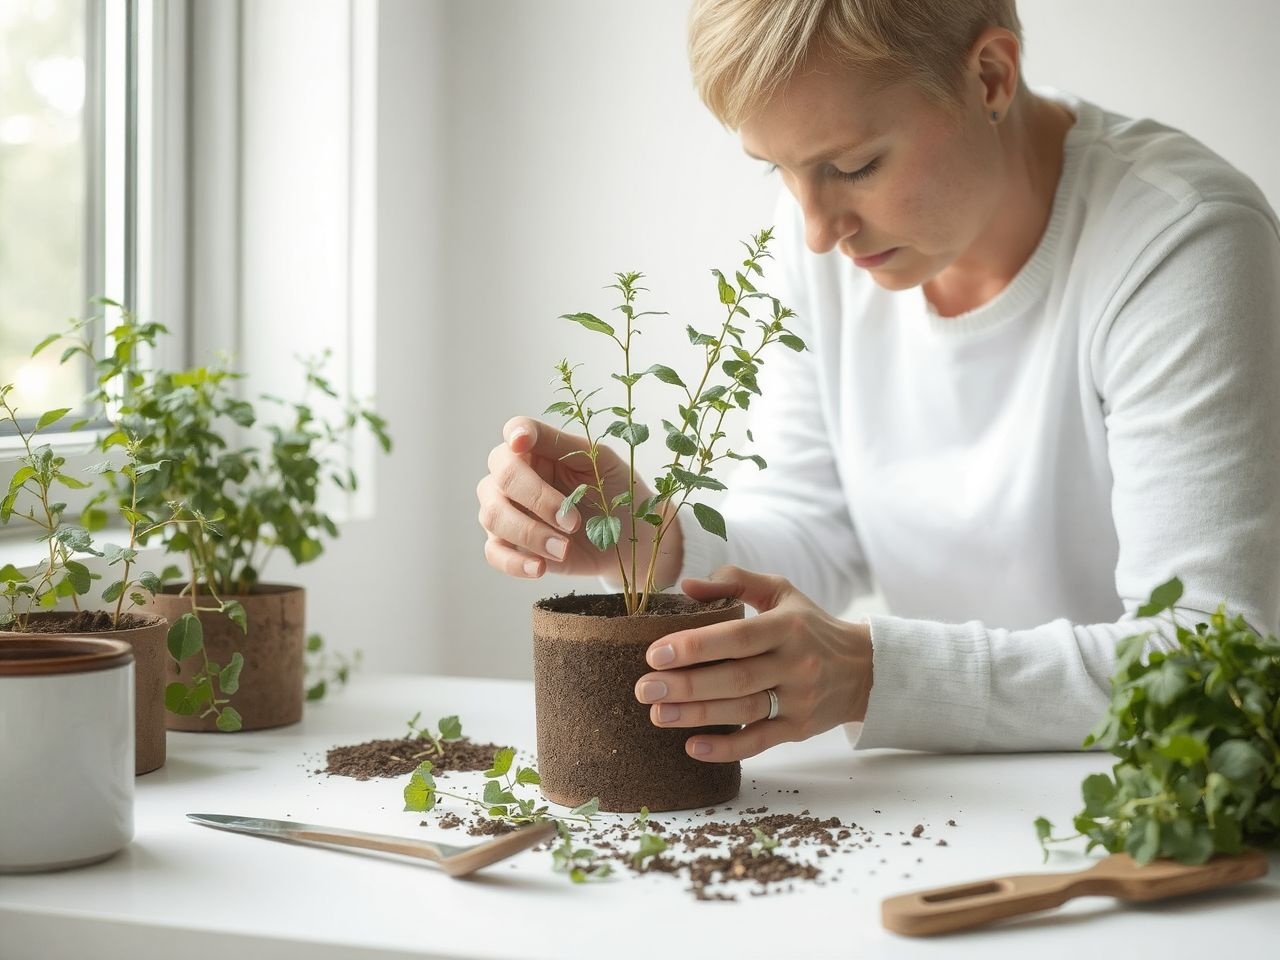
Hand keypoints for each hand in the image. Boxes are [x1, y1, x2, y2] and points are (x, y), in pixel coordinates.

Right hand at [477, 416, 681, 584]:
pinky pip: (494, 553)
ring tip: (564, 548)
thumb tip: (517, 436)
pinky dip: (515, 562)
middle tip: (573, 522)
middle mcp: (512, 478)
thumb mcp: (597, 461)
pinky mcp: (509, 545)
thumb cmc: (614, 493)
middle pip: (501, 477)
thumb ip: (560, 444)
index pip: (514, 431)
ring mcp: (506, 511)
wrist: (628, 540)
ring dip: (530, 533)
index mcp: (536, 450)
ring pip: (492, 515)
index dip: (515, 434)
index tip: (522, 443)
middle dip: (537, 499)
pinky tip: (540, 568)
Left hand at [634, 565, 872, 761]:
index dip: (695, 647)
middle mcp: (796, 664)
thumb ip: (735, 582)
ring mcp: (799, 700)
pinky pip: (760, 742)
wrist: (865, 669)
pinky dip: (726, 749)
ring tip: (657, 714)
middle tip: (643, 688)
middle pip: (734, 679)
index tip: (654, 654)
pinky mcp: (800, 729)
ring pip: (743, 711)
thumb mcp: (781, 592)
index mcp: (787, 626)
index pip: (736, 638)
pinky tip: (692, 746)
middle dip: (685, 685)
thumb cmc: (810, 626)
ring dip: (697, 715)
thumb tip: (686, 586)